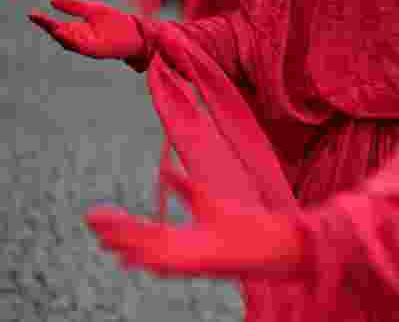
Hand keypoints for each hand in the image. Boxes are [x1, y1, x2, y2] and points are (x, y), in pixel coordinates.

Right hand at [28, 0, 144, 59]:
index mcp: (77, 30)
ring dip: (59, 34)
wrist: (137, 32)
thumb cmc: (116, 22)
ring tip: (50, 25)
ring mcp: (87, 47)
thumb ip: (74, 6)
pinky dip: (73, 42)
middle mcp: (79, 39)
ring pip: (68, 43)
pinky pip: (82, 48)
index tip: (31, 13)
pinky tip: (67, 33)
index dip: (43, 21)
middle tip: (35, 16)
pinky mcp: (98, 51)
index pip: (56, 25)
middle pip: (59, 34)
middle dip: (47, 26)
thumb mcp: (92, 9)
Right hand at [87, 166, 306, 278]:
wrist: (273, 242)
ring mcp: (190, 259)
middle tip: (90, 218)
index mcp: (180, 238)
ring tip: (102, 233)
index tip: (95, 214)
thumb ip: (185, 188)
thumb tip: (165, 169)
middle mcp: (180, 251)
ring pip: (149, 251)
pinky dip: (150, 257)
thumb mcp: (207, 200)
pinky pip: (170, 262)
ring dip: (127, 242)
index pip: (143, 230)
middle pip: (140, 241)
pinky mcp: (202, 264)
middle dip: (115, 231)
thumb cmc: (243, 225)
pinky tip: (131, 253)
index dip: (120, 224)